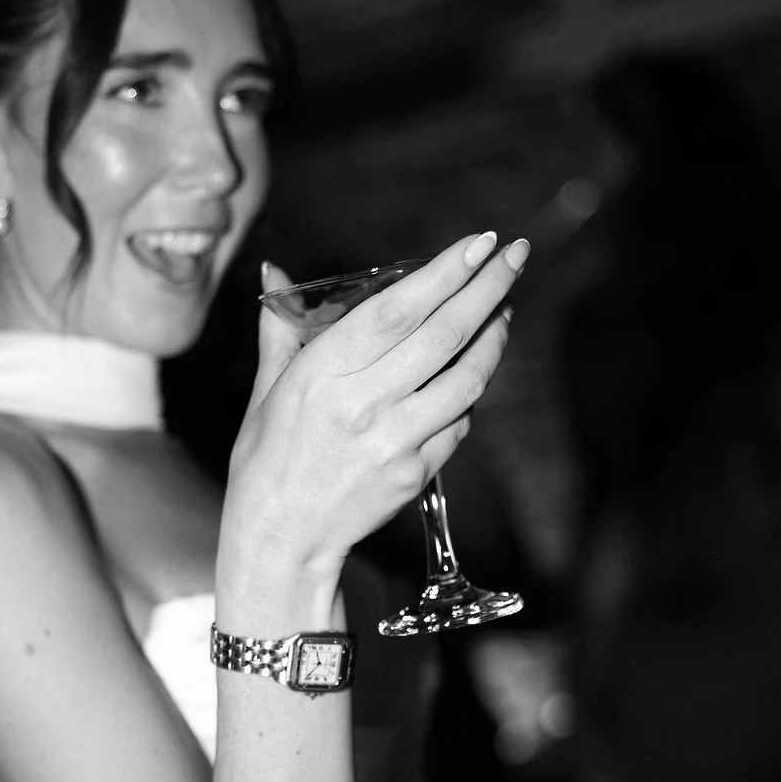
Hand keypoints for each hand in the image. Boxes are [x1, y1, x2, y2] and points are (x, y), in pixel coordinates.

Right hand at [224, 232, 527, 578]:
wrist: (281, 538)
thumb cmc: (267, 460)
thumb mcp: (265, 390)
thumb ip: (281, 328)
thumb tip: (276, 272)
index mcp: (321, 373)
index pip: (395, 310)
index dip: (444, 273)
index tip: (479, 243)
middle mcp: (362, 404)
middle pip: (443, 335)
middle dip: (487, 288)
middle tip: (515, 255)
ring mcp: (394, 442)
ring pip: (465, 378)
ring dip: (493, 338)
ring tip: (504, 308)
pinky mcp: (415, 474)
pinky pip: (459, 423)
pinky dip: (471, 392)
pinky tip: (475, 369)